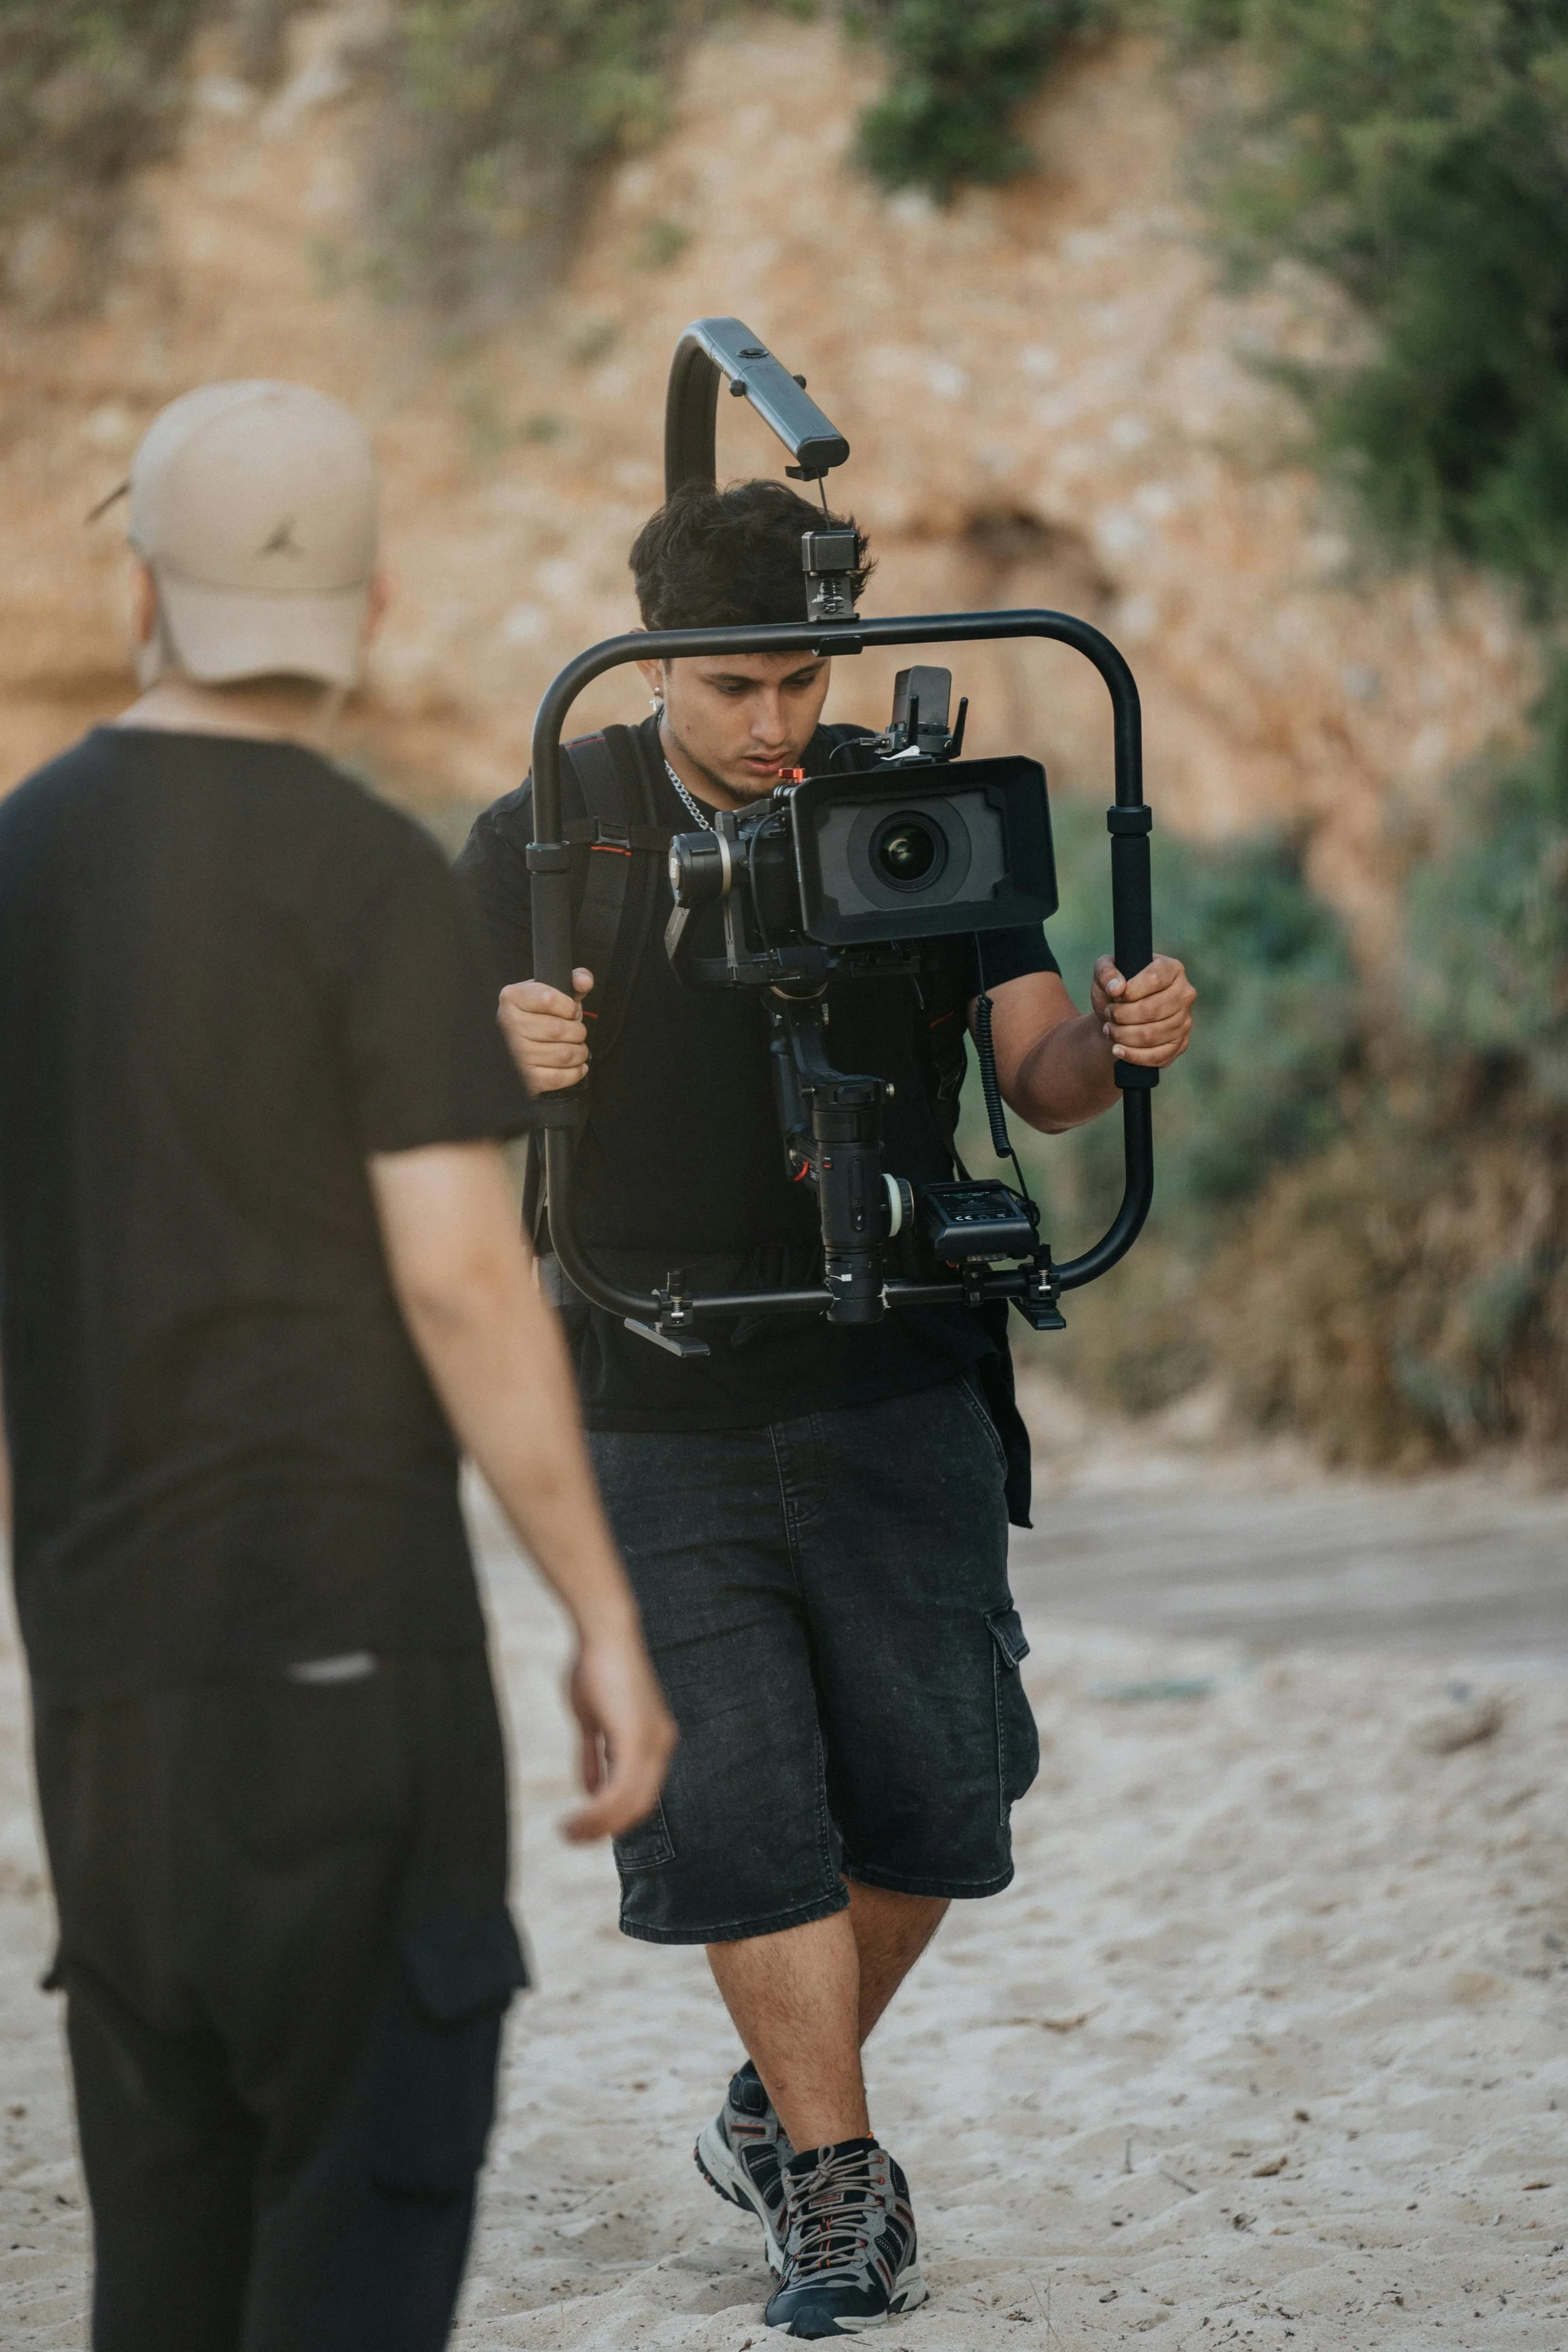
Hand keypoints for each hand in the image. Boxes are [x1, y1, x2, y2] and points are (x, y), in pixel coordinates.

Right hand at [497, 967, 592, 1093]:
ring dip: (580, 1052)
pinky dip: (575, 1072)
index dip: (569, 1007)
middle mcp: (508, 1025)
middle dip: (578, 1031)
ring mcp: (515, 1054)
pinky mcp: (525, 1078)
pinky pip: (560, 1077)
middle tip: (574, 1031)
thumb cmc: (539, 1015)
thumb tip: (584, 981)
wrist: (520, 1044)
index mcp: (512, 997)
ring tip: (575, 1047)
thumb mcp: (554, 992)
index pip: (548, 999)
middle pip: (559, 1029)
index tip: (570, 1011)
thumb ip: (572, 982)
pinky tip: (575, 1065)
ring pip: (564, 1054)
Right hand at [562, 1624, 677, 1843]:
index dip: (616, 1816)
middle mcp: (660, 1745)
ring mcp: (652, 1744)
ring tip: (568, 1833)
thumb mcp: (593, 1719)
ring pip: (628, 1804)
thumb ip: (596, 1755)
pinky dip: (596, 1812)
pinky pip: (619, 1791)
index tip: (588, 1828)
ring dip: (596, 1825)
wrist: (604, 1632)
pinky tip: (575, 1819)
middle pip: (638, 1806)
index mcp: (655, 1741)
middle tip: (574, 1837)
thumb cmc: (596, 1667)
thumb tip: (590, 1789)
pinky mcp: (638, 1740)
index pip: (641, 1793)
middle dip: (606, 1828)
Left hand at [1090, 953, 1195, 1068]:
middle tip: (1108, 1015)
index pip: (1154, 979)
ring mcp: (1185, 1021)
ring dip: (1124, 1036)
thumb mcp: (1104, 972)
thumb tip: (1116, 988)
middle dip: (1122, 1016)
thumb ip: (1106, 972)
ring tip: (1109, 1030)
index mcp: (1172, 969)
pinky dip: (1133, 1055)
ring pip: (1153, 1035)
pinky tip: (1117, 1050)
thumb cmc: (1115, 991)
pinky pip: (1158, 1056)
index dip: (1130, 991)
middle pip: (1152, 1010)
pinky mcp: (1179, 1044)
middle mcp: (1185, 994)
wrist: (1119, 1017)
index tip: (1114, 997)